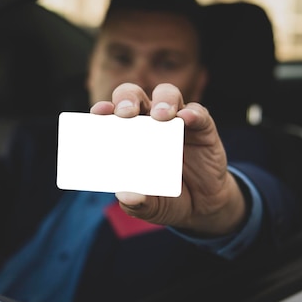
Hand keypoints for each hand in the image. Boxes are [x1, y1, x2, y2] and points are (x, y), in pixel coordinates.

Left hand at [90, 83, 245, 236]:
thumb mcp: (149, 206)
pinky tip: (186, 118)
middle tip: (125, 113)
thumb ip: (137, 203)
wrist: (201, 207)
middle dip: (127, 99)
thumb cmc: (164, 198)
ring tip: (159, 116)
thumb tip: (125, 196)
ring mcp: (175, 122)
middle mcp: (148, 121)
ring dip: (162, 101)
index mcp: (127, 135)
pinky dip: (192, 113)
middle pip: (134, 96)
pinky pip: (198, 113)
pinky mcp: (203, 128)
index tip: (98, 112)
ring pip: (166, 95)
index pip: (111, 114)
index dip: (104, 109)